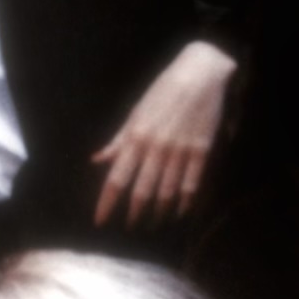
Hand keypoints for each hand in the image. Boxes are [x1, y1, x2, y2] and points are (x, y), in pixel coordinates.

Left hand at [91, 39, 236, 228]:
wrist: (201, 71)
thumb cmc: (164, 90)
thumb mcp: (136, 112)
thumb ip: (118, 140)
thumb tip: (97, 159)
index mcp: (136, 137)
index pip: (116, 178)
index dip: (107, 203)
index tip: (100, 221)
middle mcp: (156, 148)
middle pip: (141, 191)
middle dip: (134, 214)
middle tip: (130, 226)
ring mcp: (180, 150)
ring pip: (166, 192)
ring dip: (158, 212)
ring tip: (153, 223)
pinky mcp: (201, 150)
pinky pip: (192, 184)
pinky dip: (185, 202)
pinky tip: (180, 212)